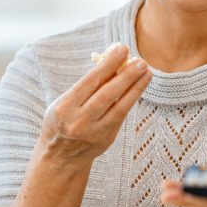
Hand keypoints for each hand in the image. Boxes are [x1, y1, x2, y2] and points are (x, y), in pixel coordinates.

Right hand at [40, 43, 151, 166]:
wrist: (60, 157)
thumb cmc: (62, 121)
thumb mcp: (64, 102)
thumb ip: (85, 86)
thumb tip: (111, 60)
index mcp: (64, 107)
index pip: (90, 81)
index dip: (108, 64)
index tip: (121, 48)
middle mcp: (79, 120)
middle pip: (107, 94)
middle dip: (126, 75)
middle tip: (140, 60)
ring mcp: (94, 131)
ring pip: (119, 105)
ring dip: (135, 86)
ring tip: (147, 71)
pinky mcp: (107, 138)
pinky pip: (122, 115)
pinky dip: (132, 98)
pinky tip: (140, 85)